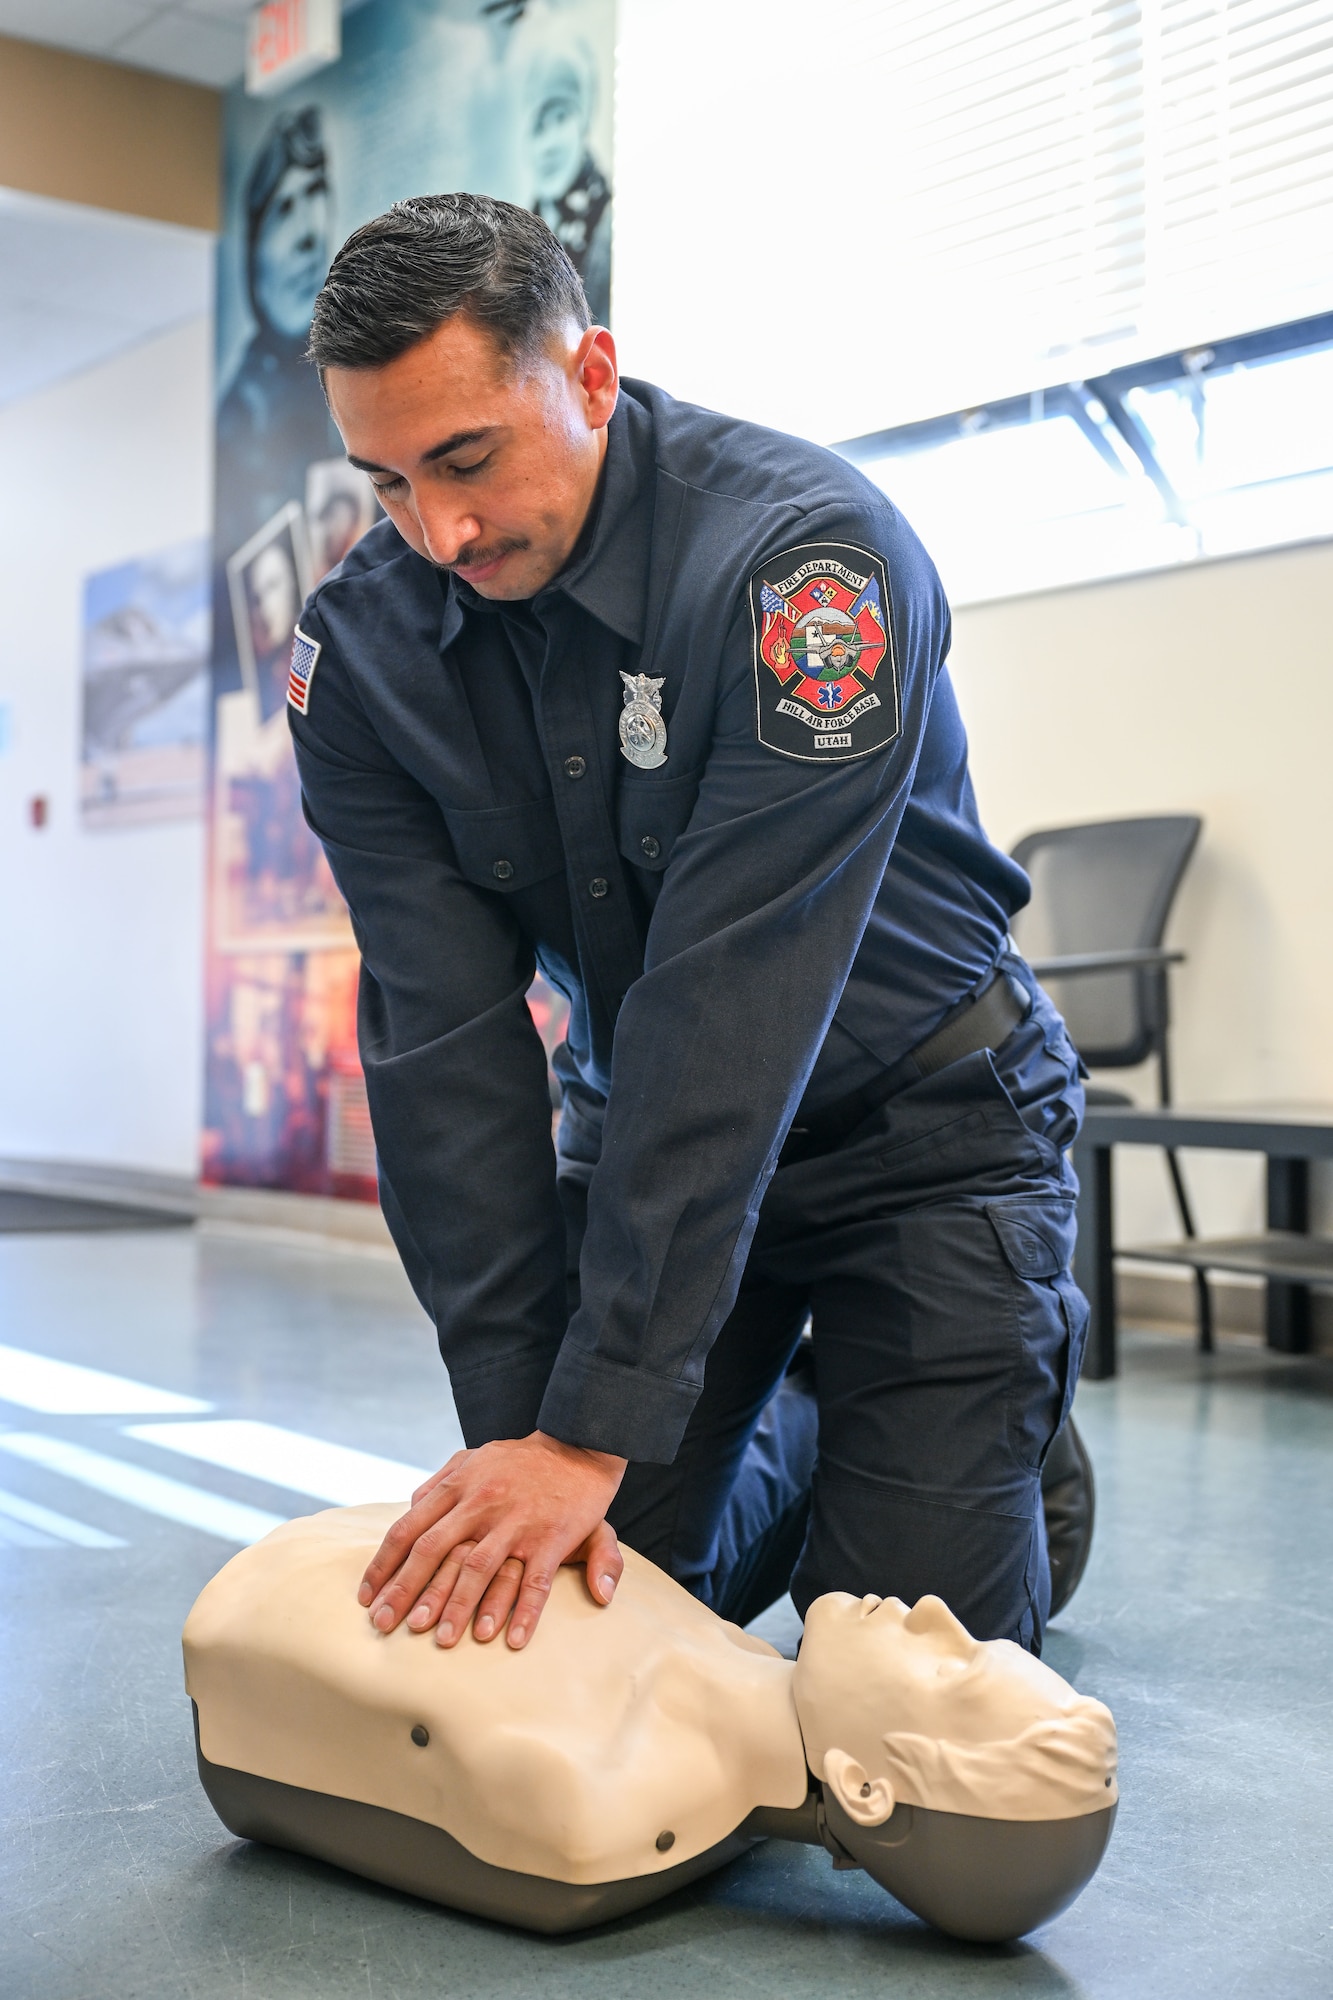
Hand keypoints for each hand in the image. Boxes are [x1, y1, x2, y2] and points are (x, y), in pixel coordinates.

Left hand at [358, 1432, 626, 1650]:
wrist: (576, 1446)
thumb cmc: (519, 1460)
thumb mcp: (473, 1457)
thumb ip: (438, 1482)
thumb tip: (409, 1506)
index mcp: (458, 1486)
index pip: (409, 1528)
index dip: (384, 1564)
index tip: (366, 1597)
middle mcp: (481, 1504)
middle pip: (433, 1551)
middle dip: (405, 1592)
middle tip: (385, 1627)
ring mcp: (515, 1522)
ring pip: (479, 1570)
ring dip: (458, 1607)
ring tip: (442, 1640)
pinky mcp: (550, 1538)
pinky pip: (534, 1582)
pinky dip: (523, 1613)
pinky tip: (512, 1641)